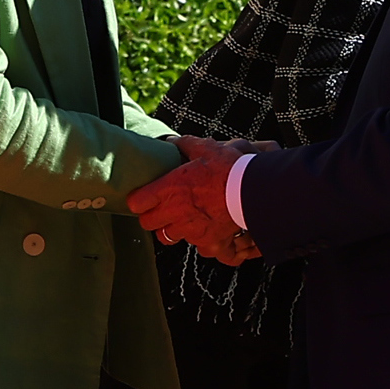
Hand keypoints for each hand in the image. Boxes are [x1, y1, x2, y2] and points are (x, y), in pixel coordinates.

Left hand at [129, 141, 256, 261]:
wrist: (253, 191)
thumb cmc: (229, 169)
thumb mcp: (206, 148)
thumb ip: (186, 145)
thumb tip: (172, 142)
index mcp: (168, 189)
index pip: (136, 203)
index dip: (139, 200)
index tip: (144, 197)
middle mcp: (175, 212)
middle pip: (147, 224)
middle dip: (152, 217)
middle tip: (161, 209)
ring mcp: (190, 230)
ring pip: (167, 237)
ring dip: (171, 229)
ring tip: (182, 219)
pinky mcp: (207, 242)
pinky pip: (195, 247)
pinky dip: (198, 240)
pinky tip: (205, 229)